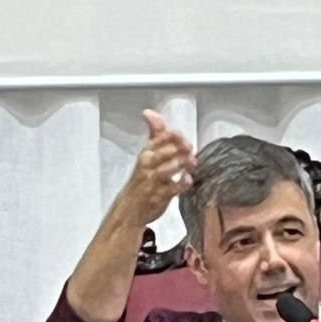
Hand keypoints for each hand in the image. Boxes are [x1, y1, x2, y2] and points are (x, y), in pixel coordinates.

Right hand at [111, 109, 196, 227]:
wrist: (129, 209)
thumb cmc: (141, 180)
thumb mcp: (146, 154)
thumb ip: (154, 134)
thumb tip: (149, 112)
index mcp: (146, 152)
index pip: (162, 136)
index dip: (176, 135)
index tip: (183, 139)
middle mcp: (148, 165)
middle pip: (169, 150)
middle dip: (183, 148)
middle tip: (190, 150)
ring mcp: (154, 180)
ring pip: (172, 166)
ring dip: (185, 163)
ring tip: (191, 163)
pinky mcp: (160, 196)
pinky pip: (176, 186)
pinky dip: (184, 182)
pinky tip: (187, 179)